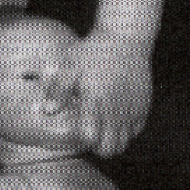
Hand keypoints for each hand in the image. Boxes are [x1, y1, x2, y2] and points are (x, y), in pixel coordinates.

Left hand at [45, 28, 152, 157]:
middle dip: (97, 145)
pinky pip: (135, 131)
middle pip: (109, 150)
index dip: (82, 137)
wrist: (123, 39)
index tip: (78, 125)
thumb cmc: (92, 51)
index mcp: (94, 101)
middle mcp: (115, 111)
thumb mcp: (69, 65)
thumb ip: (57, 90)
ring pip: (123, 143)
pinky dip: (126, 128)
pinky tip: (115, 113)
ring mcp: (131, 111)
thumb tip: (45, 111)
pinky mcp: (143, 107)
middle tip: (90, 128)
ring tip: (102, 122)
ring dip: (112, 138)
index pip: (90, 139)